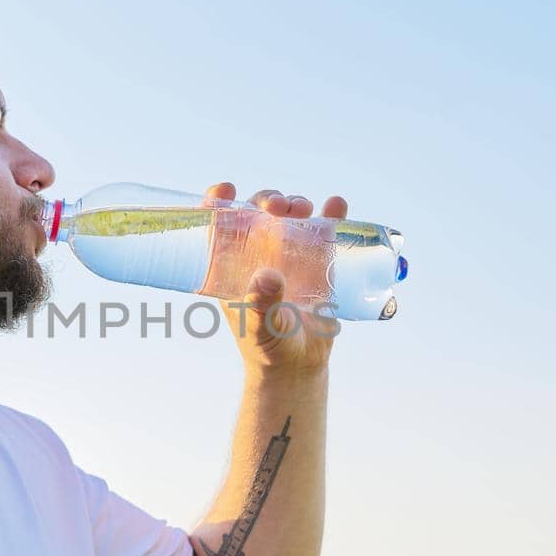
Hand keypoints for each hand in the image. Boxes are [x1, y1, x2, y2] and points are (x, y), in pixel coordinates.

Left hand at [202, 182, 347, 375]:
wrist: (298, 366)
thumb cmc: (267, 347)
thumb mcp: (260, 325)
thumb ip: (261, 303)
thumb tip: (269, 275)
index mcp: (233, 264)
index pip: (219, 224)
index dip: (218, 201)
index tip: (225, 189)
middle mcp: (260, 253)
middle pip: (259, 211)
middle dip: (267, 199)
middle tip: (278, 206)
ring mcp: (289, 255)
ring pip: (291, 216)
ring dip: (296, 204)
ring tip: (303, 208)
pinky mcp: (318, 261)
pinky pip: (325, 231)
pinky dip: (332, 215)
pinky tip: (336, 206)